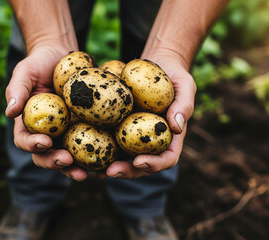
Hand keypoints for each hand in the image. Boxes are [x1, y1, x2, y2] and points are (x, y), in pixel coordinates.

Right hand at [5, 44, 88, 180]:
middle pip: (46, 155)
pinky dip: (95, 155)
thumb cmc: (39, 63)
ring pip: (69, 157)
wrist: (61, 56)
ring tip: (86, 172)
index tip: (44, 142)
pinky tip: (105, 161)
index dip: (32, 145)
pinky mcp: (84, 129)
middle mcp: (46, 133)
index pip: (25, 140)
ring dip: (75, 167)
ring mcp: (66, 133)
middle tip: (67, 161)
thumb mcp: (25, 72)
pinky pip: (89, 144)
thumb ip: (16, 90)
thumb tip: (9, 112)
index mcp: (28, 124)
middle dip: (55, 162)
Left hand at [105, 52, 196, 177]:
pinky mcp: (118, 125)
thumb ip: (184, 105)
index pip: (167, 158)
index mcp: (170, 136)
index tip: (139, 161)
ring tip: (95, 170)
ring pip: (123, 157)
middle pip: (141, 164)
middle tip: (111, 172)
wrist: (157, 64)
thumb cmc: (174, 75)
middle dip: (126, 171)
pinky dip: (99, 147)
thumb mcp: (185, 85)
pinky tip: (84, 151)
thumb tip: (177, 127)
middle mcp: (151, 141)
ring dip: (110, 166)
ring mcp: (134, 135)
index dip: (154, 164)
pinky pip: (109, 138)